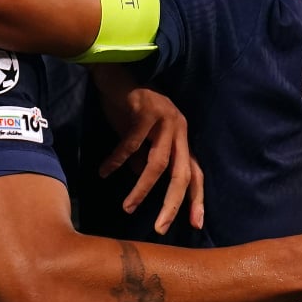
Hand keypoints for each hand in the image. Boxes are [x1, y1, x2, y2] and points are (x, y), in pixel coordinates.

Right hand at [92, 66, 204, 233]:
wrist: (114, 74)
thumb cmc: (128, 109)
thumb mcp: (140, 140)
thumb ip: (145, 161)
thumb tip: (144, 188)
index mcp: (182, 138)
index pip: (196, 173)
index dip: (197, 199)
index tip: (195, 224)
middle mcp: (180, 128)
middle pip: (182, 173)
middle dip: (173, 203)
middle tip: (160, 227)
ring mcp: (166, 118)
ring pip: (158, 163)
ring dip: (143, 189)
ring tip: (127, 207)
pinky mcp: (147, 110)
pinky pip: (132, 144)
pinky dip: (118, 160)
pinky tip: (105, 171)